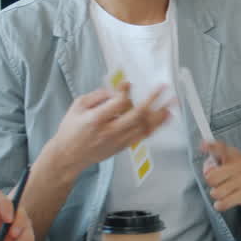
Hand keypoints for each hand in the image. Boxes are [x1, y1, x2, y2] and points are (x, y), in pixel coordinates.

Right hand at [50, 83, 170, 173]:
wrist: (68, 156)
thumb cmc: (70, 130)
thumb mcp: (77, 107)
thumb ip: (97, 96)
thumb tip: (116, 90)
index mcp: (96, 120)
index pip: (118, 103)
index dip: (125, 92)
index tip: (128, 84)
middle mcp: (110, 131)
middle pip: (137, 115)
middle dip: (153, 100)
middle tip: (163, 87)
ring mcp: (118, 141)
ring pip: (144, 127)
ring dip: (160, 114)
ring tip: (172, 103)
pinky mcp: (123, 147)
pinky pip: (143, 136)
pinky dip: (156, 126)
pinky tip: (164, 118)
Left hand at [202, 141, 240, 211]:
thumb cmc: (237, 175)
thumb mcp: (227, 164)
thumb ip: (212, 164)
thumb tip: (207, 170)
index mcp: (234, 155)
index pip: (222, 148)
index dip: (211, 146)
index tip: (203, 145)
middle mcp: (239, 165)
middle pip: (211, 177)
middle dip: (210, 182)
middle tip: (217, 182)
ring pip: (216, 192)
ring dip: (216, 194)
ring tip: (222, 192)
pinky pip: (223, 203)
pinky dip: (219, 205)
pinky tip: (222, 202)